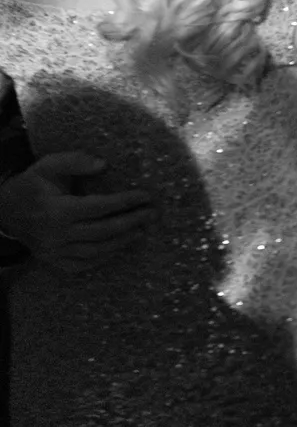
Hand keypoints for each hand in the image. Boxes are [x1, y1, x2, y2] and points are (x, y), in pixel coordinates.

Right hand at [0, 152, 151, 271]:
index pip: (99, 207)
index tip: (146, 196)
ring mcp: (53, 251)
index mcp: (56, 210)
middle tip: (152, 214)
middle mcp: (56, 234)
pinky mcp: (52, 260)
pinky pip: (82, 264)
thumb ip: (75, 161)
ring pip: (95, 251)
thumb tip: (104, 164)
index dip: (125, 202)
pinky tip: (119, 247)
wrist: (4, 211)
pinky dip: (103, 258)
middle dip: (131, 222)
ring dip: (122, 241)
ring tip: (142, 230)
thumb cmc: (32, 185)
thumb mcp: (48, 166)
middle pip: (102, 231)